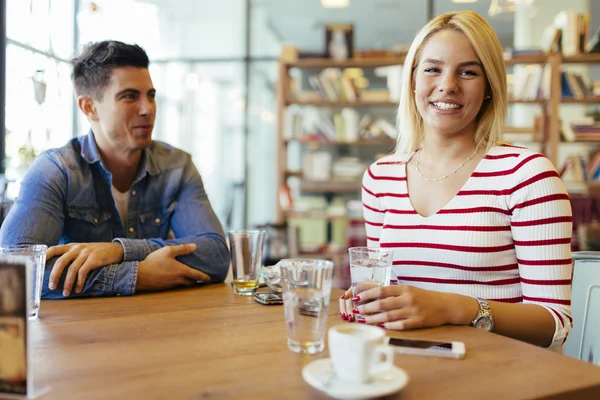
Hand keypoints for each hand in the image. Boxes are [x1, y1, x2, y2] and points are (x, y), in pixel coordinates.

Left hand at [47, 242, 123, 295]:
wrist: (116, 249)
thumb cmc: (97, 252)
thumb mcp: (83, 250)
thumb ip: (72, 255)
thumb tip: (58, 270)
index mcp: (72, 246)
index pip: (54, 248)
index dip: (45, 256)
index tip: (39, 265)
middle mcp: (77, 248)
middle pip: (61, 261)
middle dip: (54, 275)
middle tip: (51, 287)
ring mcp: (86, 253)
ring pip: (72, 269)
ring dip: (67, 283)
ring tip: (66, 293)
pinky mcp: (94, 259)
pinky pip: (83, 272)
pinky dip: (79, 282)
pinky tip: (78, 289)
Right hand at [135, 243, 209, 291]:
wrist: (140, 275)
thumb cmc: (154, 261)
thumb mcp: (168, 251)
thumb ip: (182, 249)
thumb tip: (195, 246)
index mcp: (182, 271)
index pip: (197, 275)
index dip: (204, 277)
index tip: (209, 278)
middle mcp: (178, 280)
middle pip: (191, 282)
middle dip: (195, 280)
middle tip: (198, 278)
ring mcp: (171, 285)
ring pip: (182, 285)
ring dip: (186, 282)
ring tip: (188, 278)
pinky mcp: (164, 288)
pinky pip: (175, 286)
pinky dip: (178, 283)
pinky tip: (174, 278)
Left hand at [341, 284, 464, 329]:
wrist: (446, 305)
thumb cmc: (424, 297)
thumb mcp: (409, 290)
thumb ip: (393, 292)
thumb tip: (372, 293)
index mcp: (404, 288)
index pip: (381, 290)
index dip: (367, 294)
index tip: (357, 297)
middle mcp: (408, 298)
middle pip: (382, 304)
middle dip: (367, 308)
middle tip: (357, 311)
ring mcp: (413, 311)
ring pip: (389, 316)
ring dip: (374, 319)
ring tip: (364, 321)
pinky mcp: (419, 322)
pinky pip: (401, 325)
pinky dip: (390, 327)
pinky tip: (382, 327)